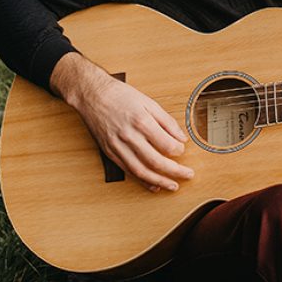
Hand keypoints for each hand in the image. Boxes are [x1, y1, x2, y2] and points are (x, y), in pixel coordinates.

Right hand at [50, 52, 193, 192]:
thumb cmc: (120, 95)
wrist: (93, 95)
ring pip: (141, 171)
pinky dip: (142, 181)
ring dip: (160, 181)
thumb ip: (167, 121)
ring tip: (173, 186)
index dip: (179, 150)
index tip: (183, 150)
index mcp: (141, 121)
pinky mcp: (110, 153)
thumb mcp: (148, 102)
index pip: (166, 144)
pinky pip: (128, 171)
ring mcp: (118, 146)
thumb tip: (182, 137)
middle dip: (175, 171)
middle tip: (188, 174)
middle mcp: (129, 136)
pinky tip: (154, 185)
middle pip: (156, 161)